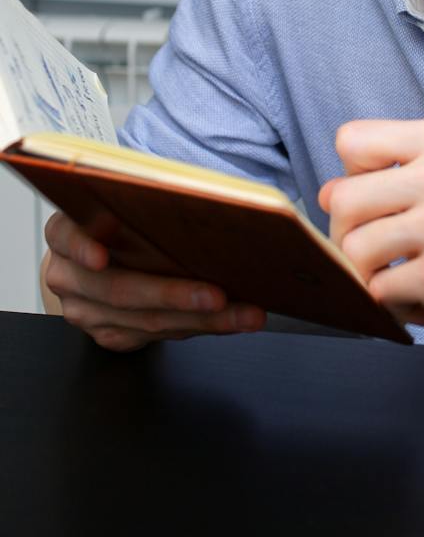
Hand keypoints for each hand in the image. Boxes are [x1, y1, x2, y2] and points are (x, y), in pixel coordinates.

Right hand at [43, 211, 265, 351]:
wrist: (99, 258)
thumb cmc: (124, 223)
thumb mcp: (125, 204)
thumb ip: (143, 204)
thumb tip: (205, 199)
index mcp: (66, 233)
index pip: (66, 235)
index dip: (84, 245)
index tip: (102, 256)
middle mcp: (69, 275)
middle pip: (119, 289)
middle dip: (175, 295)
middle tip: (219, 296)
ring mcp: (85, 311)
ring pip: (145, 321)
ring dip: (203, 320)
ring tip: (244, 313)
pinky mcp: (109, 336)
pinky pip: (157, 337)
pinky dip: (200, 327)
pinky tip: (231, 320)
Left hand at [320, 118, 423, 363]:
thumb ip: (404, 173)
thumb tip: (328, 194)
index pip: (350, 140)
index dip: (352, 177)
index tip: (380, 204)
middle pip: (340, 198)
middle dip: (349, 236)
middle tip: (383, 255)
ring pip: (353, 248)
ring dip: (373, 276)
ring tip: (409, 280)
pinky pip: (379, 290)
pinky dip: (397, 307)